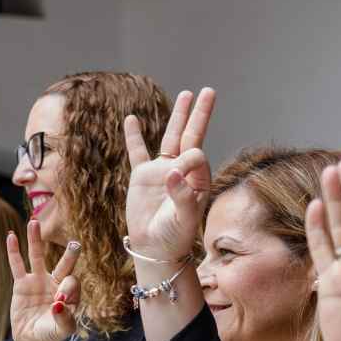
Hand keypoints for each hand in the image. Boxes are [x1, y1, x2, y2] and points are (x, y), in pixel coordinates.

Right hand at [7, 221, 81, 340]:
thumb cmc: (51, 335)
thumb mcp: (62, 329)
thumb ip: (64, 317)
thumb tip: (59, 303)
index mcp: (70, 293)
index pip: (72, 283)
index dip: (67, 289)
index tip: (59, 303)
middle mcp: (56, 283)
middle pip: (63, 264)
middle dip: (69, 255)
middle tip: (75, 244)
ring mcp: (38, 281)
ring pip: (37, 257)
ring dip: (36, 241)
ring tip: (34, 222)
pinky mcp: (21, 284)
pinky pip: (17, 265)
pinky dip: (14, 251)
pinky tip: (11, 236)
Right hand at [123, 88, 215, 261]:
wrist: (154, 249)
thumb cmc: (174, 237)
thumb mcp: (184, 218)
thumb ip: (182, 195)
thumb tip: (172, 172)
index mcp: (197, 180)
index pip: (196, 156)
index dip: (189, 159)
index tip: (177, 175)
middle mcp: (182, 171)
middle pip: (191, 136)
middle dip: (199, 114)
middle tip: (208, 91)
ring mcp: (161, 171)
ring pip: (170, 138)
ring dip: (178, 117)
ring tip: (186, 95)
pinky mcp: (142, 176)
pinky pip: (138, 152)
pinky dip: (134, 136)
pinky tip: (132, 119)